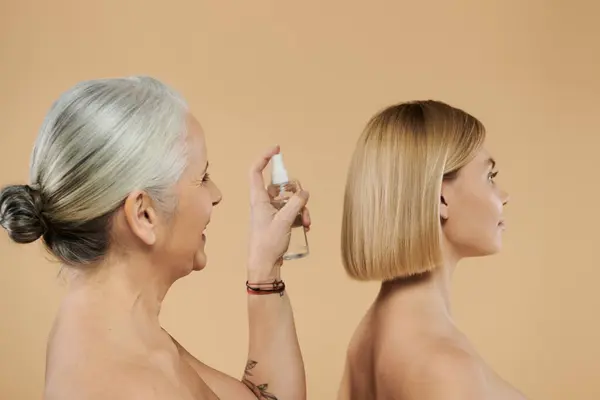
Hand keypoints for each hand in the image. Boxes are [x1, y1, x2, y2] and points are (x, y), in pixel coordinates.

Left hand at [247, 145, 310, 281]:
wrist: (264, 266)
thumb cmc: (268, 243)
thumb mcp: (284, 221)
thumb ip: (296, 204)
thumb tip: (304, 192)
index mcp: (258, 199)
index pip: (256, 171)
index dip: (264, 158)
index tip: (277, 150)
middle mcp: (263, 203)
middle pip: (281, 186)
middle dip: (297, 193)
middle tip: (304, 203)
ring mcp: (271, 213)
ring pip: (289, 201)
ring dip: (301, 208)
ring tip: (306, 222)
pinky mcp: (277, 223)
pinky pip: (291, 213)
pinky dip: (299, 217)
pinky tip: (306, 227)